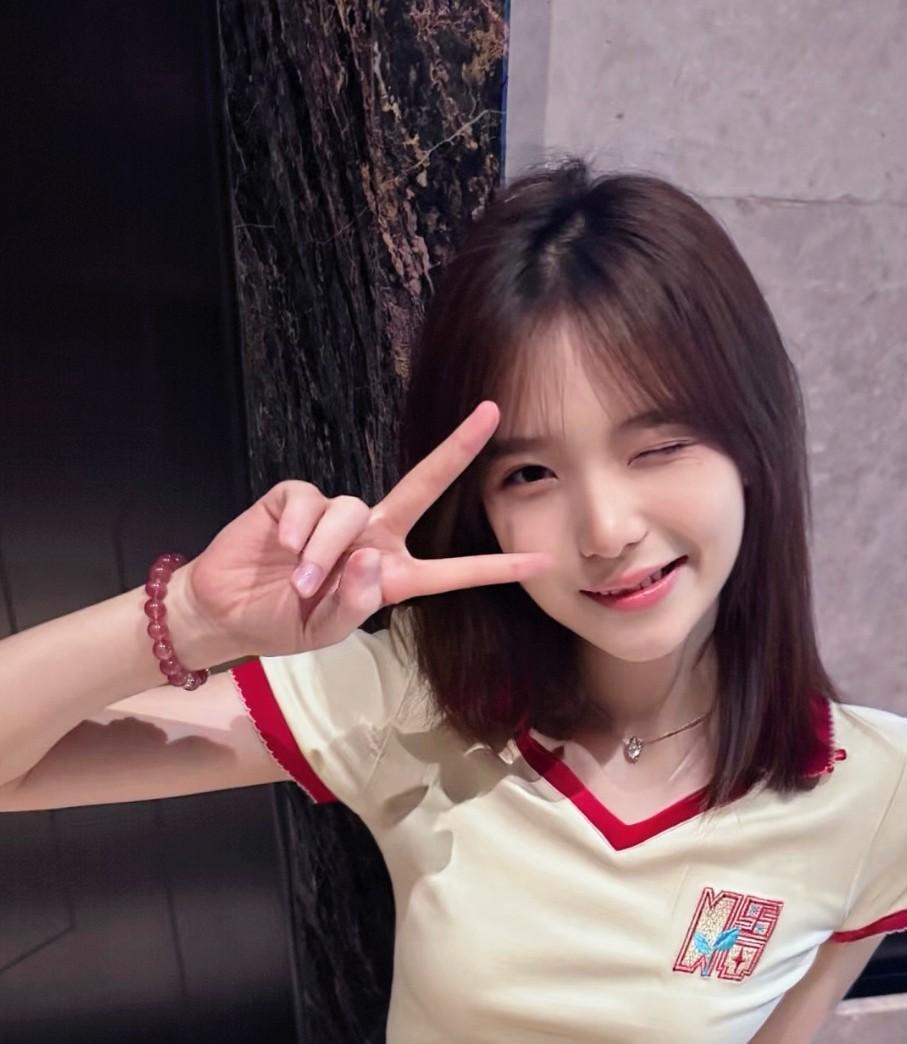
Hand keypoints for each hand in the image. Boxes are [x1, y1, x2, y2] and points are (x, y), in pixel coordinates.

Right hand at [174, 401, 553, 662]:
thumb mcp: (327, 629)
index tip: (543, 562)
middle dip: (456, 449)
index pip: (453, 571)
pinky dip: (298, 528)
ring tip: (301, 580)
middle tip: (491, 414)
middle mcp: (372, 537)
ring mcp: (335, 515)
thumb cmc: (284, 623)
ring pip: (350, 510)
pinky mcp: (294, 499)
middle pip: (423, 487)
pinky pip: (308, 501)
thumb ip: (355, 602)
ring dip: (326, 548)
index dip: (496, 567)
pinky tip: (282, 548)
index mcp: (393, 574)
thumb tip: (372, 559)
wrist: (226, 612)